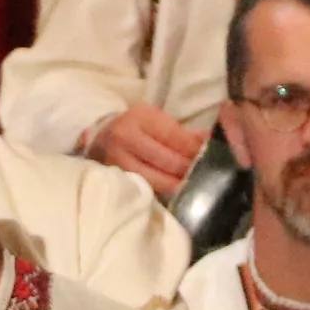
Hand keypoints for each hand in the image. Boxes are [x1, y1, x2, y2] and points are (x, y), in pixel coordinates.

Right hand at [90, 103, 205, 194]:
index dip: (195, 148)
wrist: (98, 139)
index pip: (173, 136)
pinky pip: (148, 189)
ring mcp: (119, 162)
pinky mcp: (117, 180)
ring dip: (179, 183)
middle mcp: (126, 138)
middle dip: (190, 168)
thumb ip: (181, 132)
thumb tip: (210, 140)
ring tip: (192, 183)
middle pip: (168, 160)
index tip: (211, 154)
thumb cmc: (133, 127)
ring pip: (159, 180)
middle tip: (205, 172)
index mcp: (139, 118)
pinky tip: (176, 190)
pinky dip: (165, 191)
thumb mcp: (154, 120)